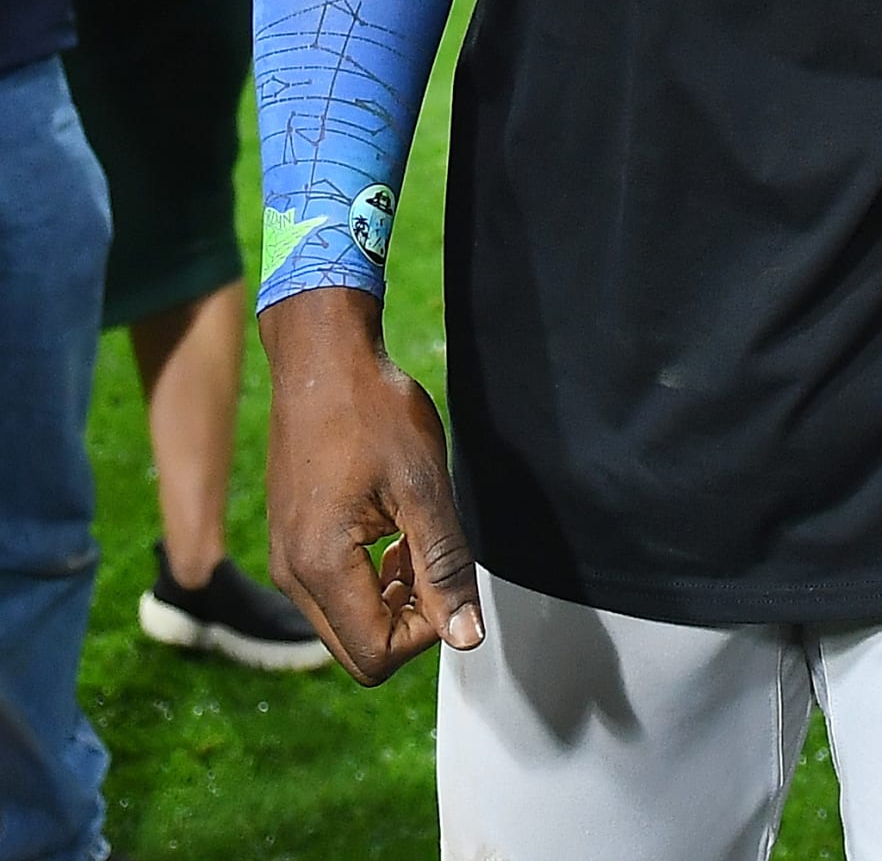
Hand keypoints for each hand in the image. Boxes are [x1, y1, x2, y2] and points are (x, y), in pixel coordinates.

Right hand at [261, 288, 482, 684]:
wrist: (321, 356)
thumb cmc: (373, 409)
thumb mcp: (424, 485)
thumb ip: (445, 565)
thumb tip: (465, 635)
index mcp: (319, 566)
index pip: (376, 656)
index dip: (425, 631)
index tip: (445, 575)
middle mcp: (290, 574)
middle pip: (357, 650)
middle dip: (406, 619)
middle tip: (431, 557)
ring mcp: (284, 558)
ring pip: (345, 623)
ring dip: (389, 597)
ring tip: (412, 536)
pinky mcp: (289, 540)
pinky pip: (331, 592)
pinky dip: (368, 578)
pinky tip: (390, 529)